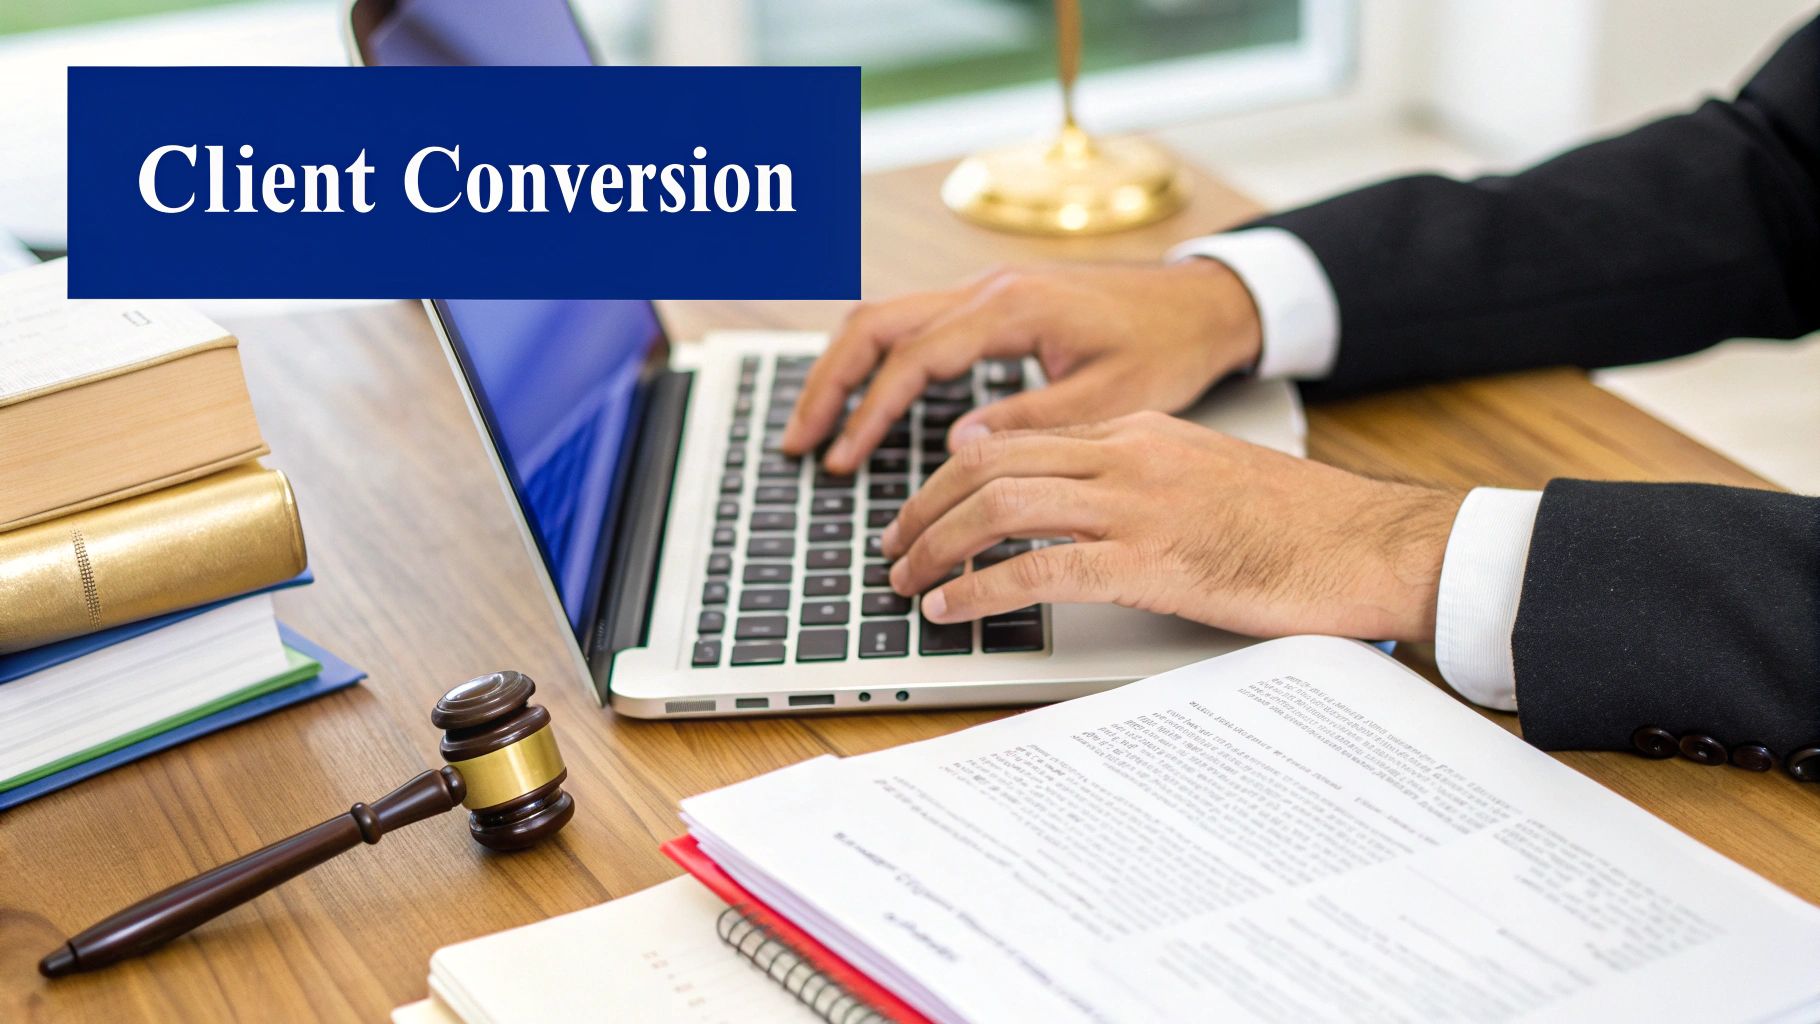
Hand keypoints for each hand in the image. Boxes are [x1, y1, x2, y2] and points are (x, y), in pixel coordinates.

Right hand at [781, 261, 1262, 473]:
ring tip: (818, 431)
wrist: (1200, 302)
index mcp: (1011, 308)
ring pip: (886, 320)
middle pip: (876, 325)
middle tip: (800, 444)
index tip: (844, 463)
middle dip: (829, 384)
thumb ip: (1034, 420)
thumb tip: (958, 447)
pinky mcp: (991, 305)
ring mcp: (984, 293)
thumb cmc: (1166, 345)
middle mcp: (987, 290)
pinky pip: (913, 327)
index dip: (870, 414)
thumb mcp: (1111, 396)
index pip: (913, 358)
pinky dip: (878, 364)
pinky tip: (868, 406)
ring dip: (845, 372)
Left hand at [881, 412, 1463, 644]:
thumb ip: (1140, 479)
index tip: (925, 504)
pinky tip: (953, 609)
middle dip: (925, 505)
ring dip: (939, 545)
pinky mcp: (1152, 562)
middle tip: (894, 545)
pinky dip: (982, 590)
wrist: (1371, 544)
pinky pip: (1040, 571)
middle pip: (991, 464)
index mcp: (1142, 430)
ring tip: (907, 581)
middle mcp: (1130, 455)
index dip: (954, 473)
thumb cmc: (1301, 526)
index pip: (1018, 438)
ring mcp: (1139, 505)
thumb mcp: (1207, 479)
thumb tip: (1077, 510)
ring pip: (1002, 507)